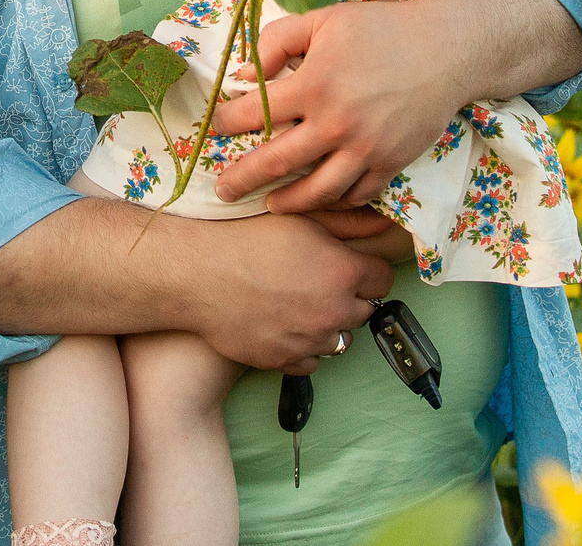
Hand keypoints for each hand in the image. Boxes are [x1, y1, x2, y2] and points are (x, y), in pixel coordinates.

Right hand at [177, 213, 395, 374]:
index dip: (366, 271)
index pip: (383, 280)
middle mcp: (334, 311)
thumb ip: (347, 224)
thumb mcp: (300, 220)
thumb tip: (382, 224)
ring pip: (338, 339)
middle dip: (347, 298)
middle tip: (316, 282)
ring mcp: (310, 340)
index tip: (348, 266)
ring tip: (296, 304)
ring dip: (326, 325)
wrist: (198, 273)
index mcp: (343, 273)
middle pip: (364, 311)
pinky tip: (282, 326)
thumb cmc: (246, 238)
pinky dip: (303, 348)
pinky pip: (311, 361)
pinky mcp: (286, 361)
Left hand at [208, 0, 472, 213]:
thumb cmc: (382, 28)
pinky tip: (321, 197)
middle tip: (222, 191)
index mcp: (314, 84)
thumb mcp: (323, 19)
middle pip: (275, 163)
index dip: (228, 124)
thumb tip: (245, 77)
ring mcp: (365, 149)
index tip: (214, 130)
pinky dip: (336, 201)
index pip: (255, 114)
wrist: (446, 48)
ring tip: (270, 205)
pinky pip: (356, 195)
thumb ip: (278, 41)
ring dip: (287, 202)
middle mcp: (336, 123)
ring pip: (316, 191)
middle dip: (242, 179)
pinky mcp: (391, 163)